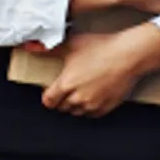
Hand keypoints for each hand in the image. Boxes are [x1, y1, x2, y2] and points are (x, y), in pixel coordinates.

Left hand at [32, 24, 159, 117]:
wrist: (128, 55)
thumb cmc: (101, 47)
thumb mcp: (72, 44)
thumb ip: (50, 49)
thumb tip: (31, 48)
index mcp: (65, 84)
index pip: (48, 101)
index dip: (48, 96)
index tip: (51, 92)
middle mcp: (77, 98)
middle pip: (62, 107)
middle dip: (62, 99)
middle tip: (68, 88)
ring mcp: (92, 105)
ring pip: (77, 112)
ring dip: (75, 105)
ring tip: (81, 90)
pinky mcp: (106, 107)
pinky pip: (92, 114)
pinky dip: (90, 108)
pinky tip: (93, 95)